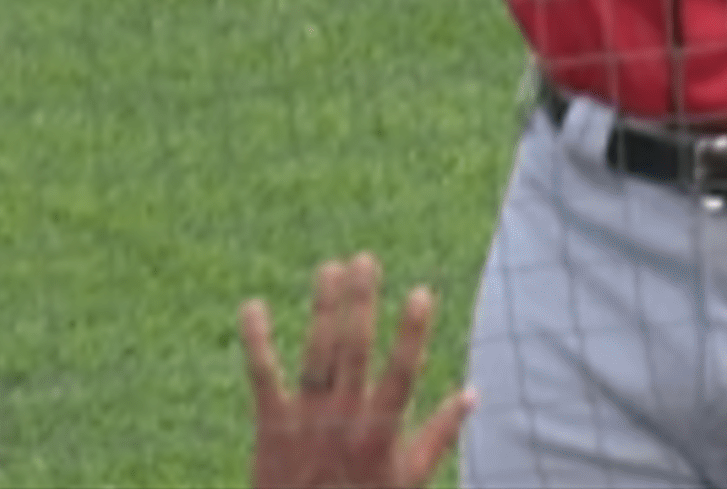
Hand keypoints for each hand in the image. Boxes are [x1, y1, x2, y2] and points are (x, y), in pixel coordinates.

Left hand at [241, 254, 474, 488]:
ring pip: (316, 355)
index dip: (411, 333)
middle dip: (361, 304)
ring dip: (323, 310)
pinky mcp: (271, 427)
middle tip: (365, 260)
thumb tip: (472, 394)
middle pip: (354, 351)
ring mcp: (306, 421)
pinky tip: (254, 306)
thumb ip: (440, 434)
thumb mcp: (410, 479)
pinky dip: (256, 341)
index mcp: (380, 433)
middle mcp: (344, 421)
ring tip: (330, 269)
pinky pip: (263, 377)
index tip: (420, 293)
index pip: (401, 374)